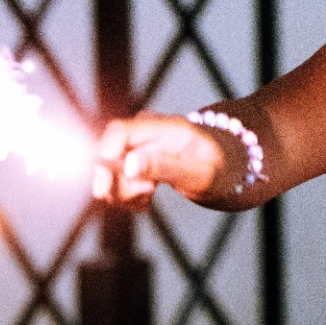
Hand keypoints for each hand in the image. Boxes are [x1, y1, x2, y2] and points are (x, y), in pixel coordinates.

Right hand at [93, 112, 224, 207]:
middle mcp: (146, 130)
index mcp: (166, 127)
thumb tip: (130, 164)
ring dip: (123, 193)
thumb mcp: (198, 173)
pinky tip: (146, 198)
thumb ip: (164, 167)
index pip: (120, 131)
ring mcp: (138, 143)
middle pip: (109, 154)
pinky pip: (116, 179)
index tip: (103, 189)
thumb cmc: (216, 167)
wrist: (222, 166)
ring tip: (149, 196)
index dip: (105, 157)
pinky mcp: (133, 156)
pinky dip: (127, 196)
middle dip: (117, 184)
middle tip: (145, 195)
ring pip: (109, 171)